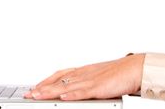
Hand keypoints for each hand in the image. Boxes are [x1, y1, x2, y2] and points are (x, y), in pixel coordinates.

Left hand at [24, 53, 144, 100]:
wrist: (135, 68)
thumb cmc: (120, 73)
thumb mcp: (100, 77)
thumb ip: (88, 83)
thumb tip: (77, 91)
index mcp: (85, 71)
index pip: (60, 74)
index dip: (46, 81)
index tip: (35, 87)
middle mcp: (84, 74)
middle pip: (59, 80)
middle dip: (42, 87)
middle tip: (29, 93)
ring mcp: (91, 80)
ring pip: (66, 86)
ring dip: (51, 91)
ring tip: (38, 95)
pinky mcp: (99, 87)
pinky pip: (83, 91)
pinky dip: (72, 94)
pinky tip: (63, 97)